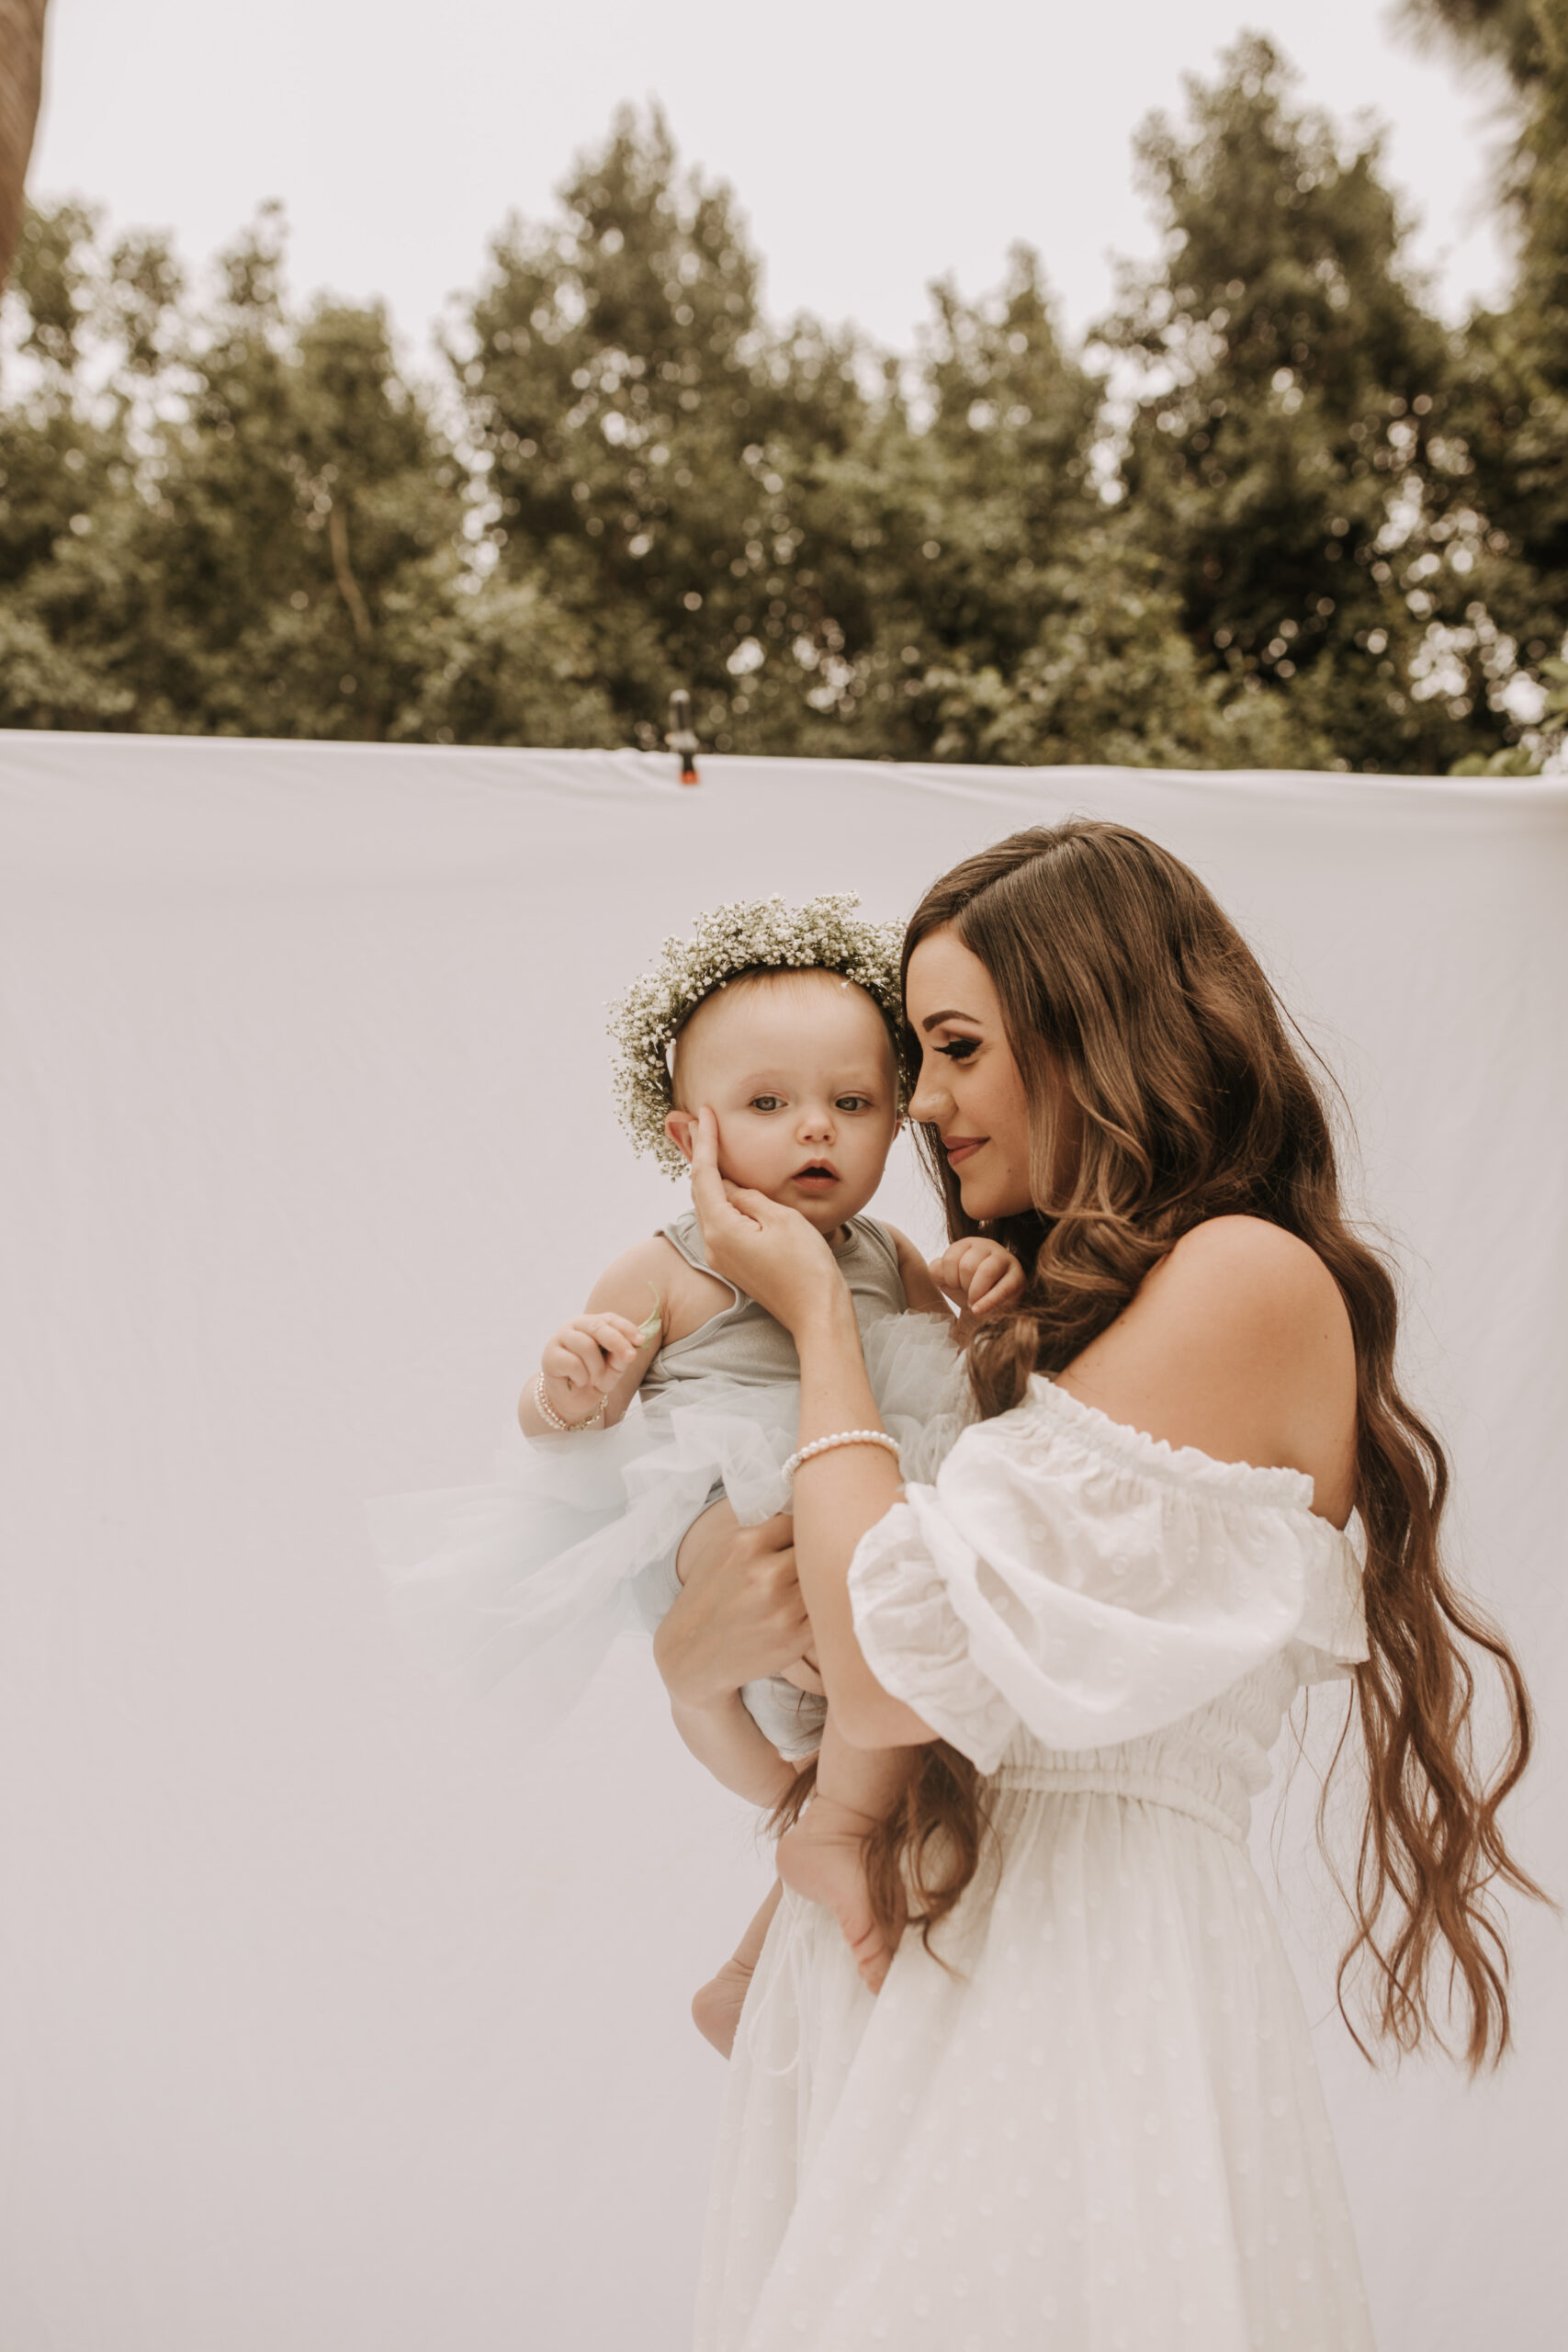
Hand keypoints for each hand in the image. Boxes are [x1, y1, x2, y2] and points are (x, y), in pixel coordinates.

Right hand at [539, 1311, 643, 1422]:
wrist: (572, 1400)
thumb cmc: (594, 1378)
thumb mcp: (614, 1368)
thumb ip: (620, 1357)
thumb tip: (629, 1351)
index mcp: (591, 1324)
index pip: (610, 1319)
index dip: (626, 1328)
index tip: (641, 1340)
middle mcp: (574, 1326)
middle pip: (598, 1327)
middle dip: (617, 1341)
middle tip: (630, 1357)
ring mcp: (559, 1338)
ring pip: (586, 1346)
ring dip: (597, 1368)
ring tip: (595, 1380)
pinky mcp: (550, 1356)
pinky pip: (573, 1363)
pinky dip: (582, 1377)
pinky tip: (579, 1381)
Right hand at [656, 1496, 811, 1708]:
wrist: (690, 1654)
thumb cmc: (709, 1595)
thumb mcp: (722, 1549)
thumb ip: (759, 1529)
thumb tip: (801, 1508)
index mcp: (746, 1544)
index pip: (798, 1520)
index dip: (801, 1529)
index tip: (801, 1537)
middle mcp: (765, 1574)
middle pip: (815, 1548)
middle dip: (814, 1553)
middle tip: (813, 1560)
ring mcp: (783, 1608)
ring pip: (823, 1578)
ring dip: (821, 1579)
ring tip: (813, 1583)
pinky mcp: (795, 1638)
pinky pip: (826, 1610)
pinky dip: (824, 1607)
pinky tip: (811, 1607)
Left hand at [688, 1105, 840, 1332]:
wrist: (816, 1313)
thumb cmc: (806, 1266)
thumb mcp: (782, 1218)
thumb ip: (751, 1197)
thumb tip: (733, 1188)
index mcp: (721, 1228)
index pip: (705, 1174)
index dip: (704, 1141)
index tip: (704, 1114)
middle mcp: (712, 1243)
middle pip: (699, 1189)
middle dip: (699, 1154)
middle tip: (696, 1122)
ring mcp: (721, 1256)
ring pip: (709, 1206)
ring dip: (708, 1176)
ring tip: (706, 1145)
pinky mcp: (733, 1264)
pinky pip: (720, 1222)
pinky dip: (719, 1197)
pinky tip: (725, 1184)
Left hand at [928, 1238, 1024, 1320]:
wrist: (987, 1311)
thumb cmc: (967, 1291)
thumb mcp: (946, 1280)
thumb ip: (937, 1270)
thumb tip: (938, 1267)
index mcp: (968, 1243)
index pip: (950, 1258)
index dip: (949, 1278)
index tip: (956, 1286)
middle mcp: (988, 1246)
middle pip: (967, 1266)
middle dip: (964, 1286)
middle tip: (968, 1295)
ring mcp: (1006, 1259)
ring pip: (985, 1272)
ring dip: (975, 1293)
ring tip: (975, 1302)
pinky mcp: (1019, 1277)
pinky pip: (1002, 1289)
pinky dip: (987, 1302)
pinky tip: (978, 1310)